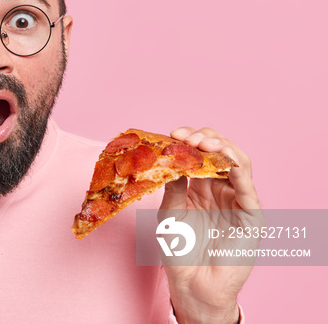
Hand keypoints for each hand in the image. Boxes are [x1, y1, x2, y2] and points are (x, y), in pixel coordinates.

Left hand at [159, 127, 261, 323]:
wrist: (192, 286)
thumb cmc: (180, 252)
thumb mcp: (170, 214)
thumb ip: (174, 188)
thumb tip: (172, 160)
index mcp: (201, 187)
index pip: (200, 154)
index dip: (188, 141)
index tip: (172, 135)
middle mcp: (222, 190)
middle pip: (221, 153)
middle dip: (205, 140)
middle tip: (187, 137)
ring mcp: (238, 201)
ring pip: (239, 164)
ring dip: (223, 150)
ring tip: (204, 144)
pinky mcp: (251, 217)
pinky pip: (248, 189)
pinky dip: (239, 172)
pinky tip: (226, 162)